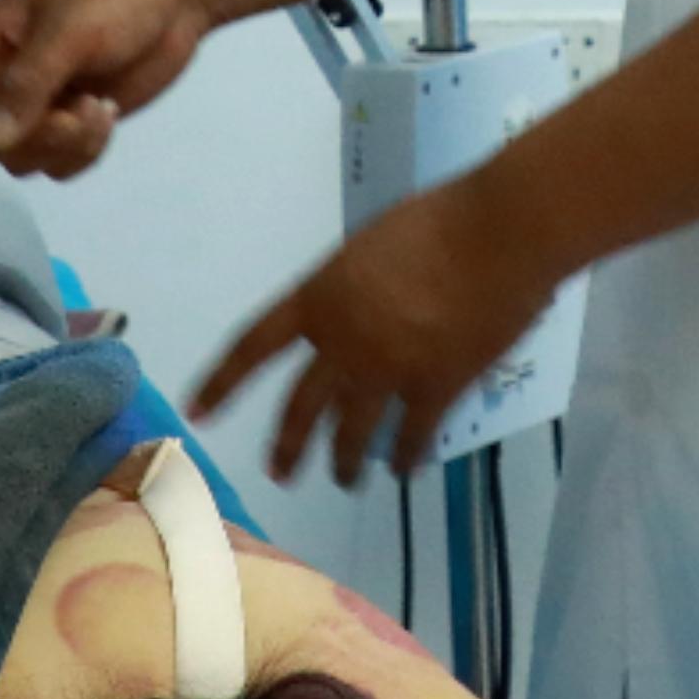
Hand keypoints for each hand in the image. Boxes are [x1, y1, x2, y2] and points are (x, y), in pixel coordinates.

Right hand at [0, 0, 222, 178]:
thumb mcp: (71, 33)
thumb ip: (28, 87)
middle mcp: (0, 75)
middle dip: (27, 135)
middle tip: (76, 108)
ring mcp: (35, 104)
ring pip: (19, 159)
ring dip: (62, 145)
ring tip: (99, 105)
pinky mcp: (68, 125)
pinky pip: (56, 167)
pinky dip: (83, 151)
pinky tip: (108, 114)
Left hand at [190, 176, 561, 486]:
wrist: (500, 232)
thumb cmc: (442, 218)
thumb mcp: (372, 243)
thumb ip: (355, 285)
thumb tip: (362, 307)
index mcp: (319, 295)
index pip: (254, 345)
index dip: (223, 380)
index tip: (198, 410)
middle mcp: (342, 342)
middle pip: (300, 406)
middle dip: (287, 445)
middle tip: (279, 472)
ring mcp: (387, 371)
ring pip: (351, 433)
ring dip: (343, 463)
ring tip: (343, 480)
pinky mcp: (435, 388)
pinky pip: (411, 435)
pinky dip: (405, 456)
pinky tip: (402, 470)